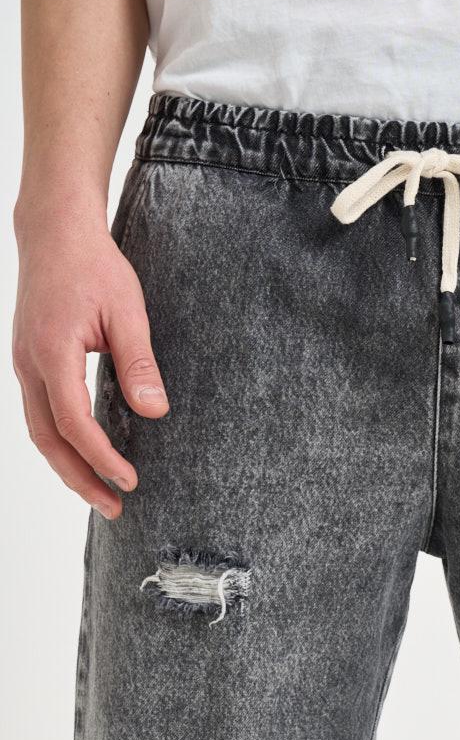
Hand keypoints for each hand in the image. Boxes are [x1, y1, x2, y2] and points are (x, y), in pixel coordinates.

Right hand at [13, 208, 167, 518]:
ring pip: (39, 431)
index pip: (72, 421)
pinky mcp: (30, 363)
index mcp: (52, 351)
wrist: (54, 231)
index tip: (129, 480)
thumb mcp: (128, 310)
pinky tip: (86, 458)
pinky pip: (39, 415)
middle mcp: (29, 363)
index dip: (100, 457)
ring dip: (68, 467)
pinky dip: (61, 444)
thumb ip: (139, 364)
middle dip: (80, 479)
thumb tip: (155, 412)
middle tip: (114, 508)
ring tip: (102, 494)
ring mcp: (24, 364)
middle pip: (47, 439)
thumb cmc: (94, 264)